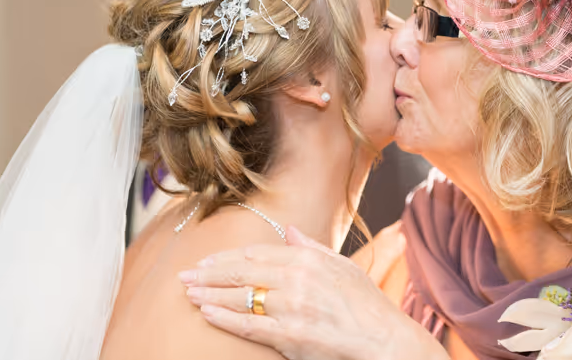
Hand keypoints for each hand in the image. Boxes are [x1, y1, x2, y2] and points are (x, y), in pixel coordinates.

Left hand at [179, 226, 446, 359]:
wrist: (384, 340)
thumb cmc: (368, 306)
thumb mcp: (343, 268)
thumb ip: (312, 248)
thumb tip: (289, 230)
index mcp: (308, 259)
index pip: (257, 254)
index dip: (228, 257)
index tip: (208, 260)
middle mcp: (297, 279)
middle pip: (242, 272)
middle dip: (210, 272)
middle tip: (186, 274)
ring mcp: (291, 307)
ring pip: (239, 297)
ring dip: (209, 294)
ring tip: (189, 292)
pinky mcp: (289, 335)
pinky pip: (247, 325)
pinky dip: (223, 317)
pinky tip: (206, 312)